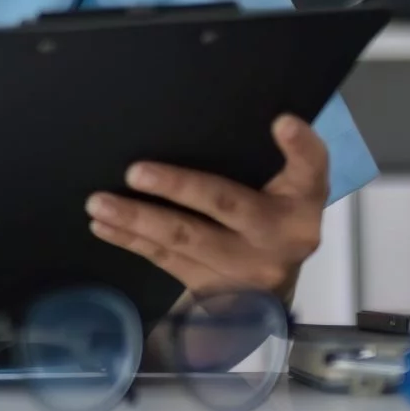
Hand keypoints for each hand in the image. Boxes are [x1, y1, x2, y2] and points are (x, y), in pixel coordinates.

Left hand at [86, 115, 329, 300]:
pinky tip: (104, 226)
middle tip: (135, 172)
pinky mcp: (214, 289)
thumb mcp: (285, 189)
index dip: (300, 147)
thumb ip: (271, 159)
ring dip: (138, 219)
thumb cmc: (269, 219)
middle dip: (178, 187)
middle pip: (226, 204)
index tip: (282, 122)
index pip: (310, 170)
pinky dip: (132, 241)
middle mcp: (280, 236)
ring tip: (99, 202)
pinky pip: (166, 259)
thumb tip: (234, 116)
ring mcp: (246, 268)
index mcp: (302, 202)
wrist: (270, 294)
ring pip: (186, 238)